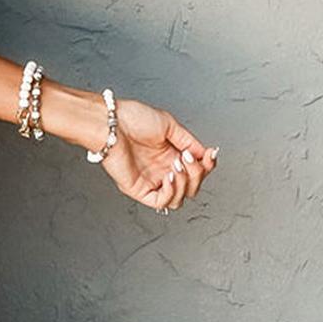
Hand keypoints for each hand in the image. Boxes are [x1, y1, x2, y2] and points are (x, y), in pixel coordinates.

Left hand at [101, 97, 218, 211]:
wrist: (112, 123)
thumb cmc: (132, 118)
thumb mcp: (170, 125)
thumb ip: (189, 141)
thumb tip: (205, 154)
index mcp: (170, 155)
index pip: (197, 170)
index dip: (207, 165)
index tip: (210, 154)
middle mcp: (162, 170)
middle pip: (192, 186)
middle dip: (197, 173)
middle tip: (188, 157)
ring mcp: (152, 181)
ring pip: (180, 198)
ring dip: (185, 183)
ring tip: (177, 164)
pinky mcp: (139, 190)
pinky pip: (162, 202)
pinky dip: (172, 191)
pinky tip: (170, 176)